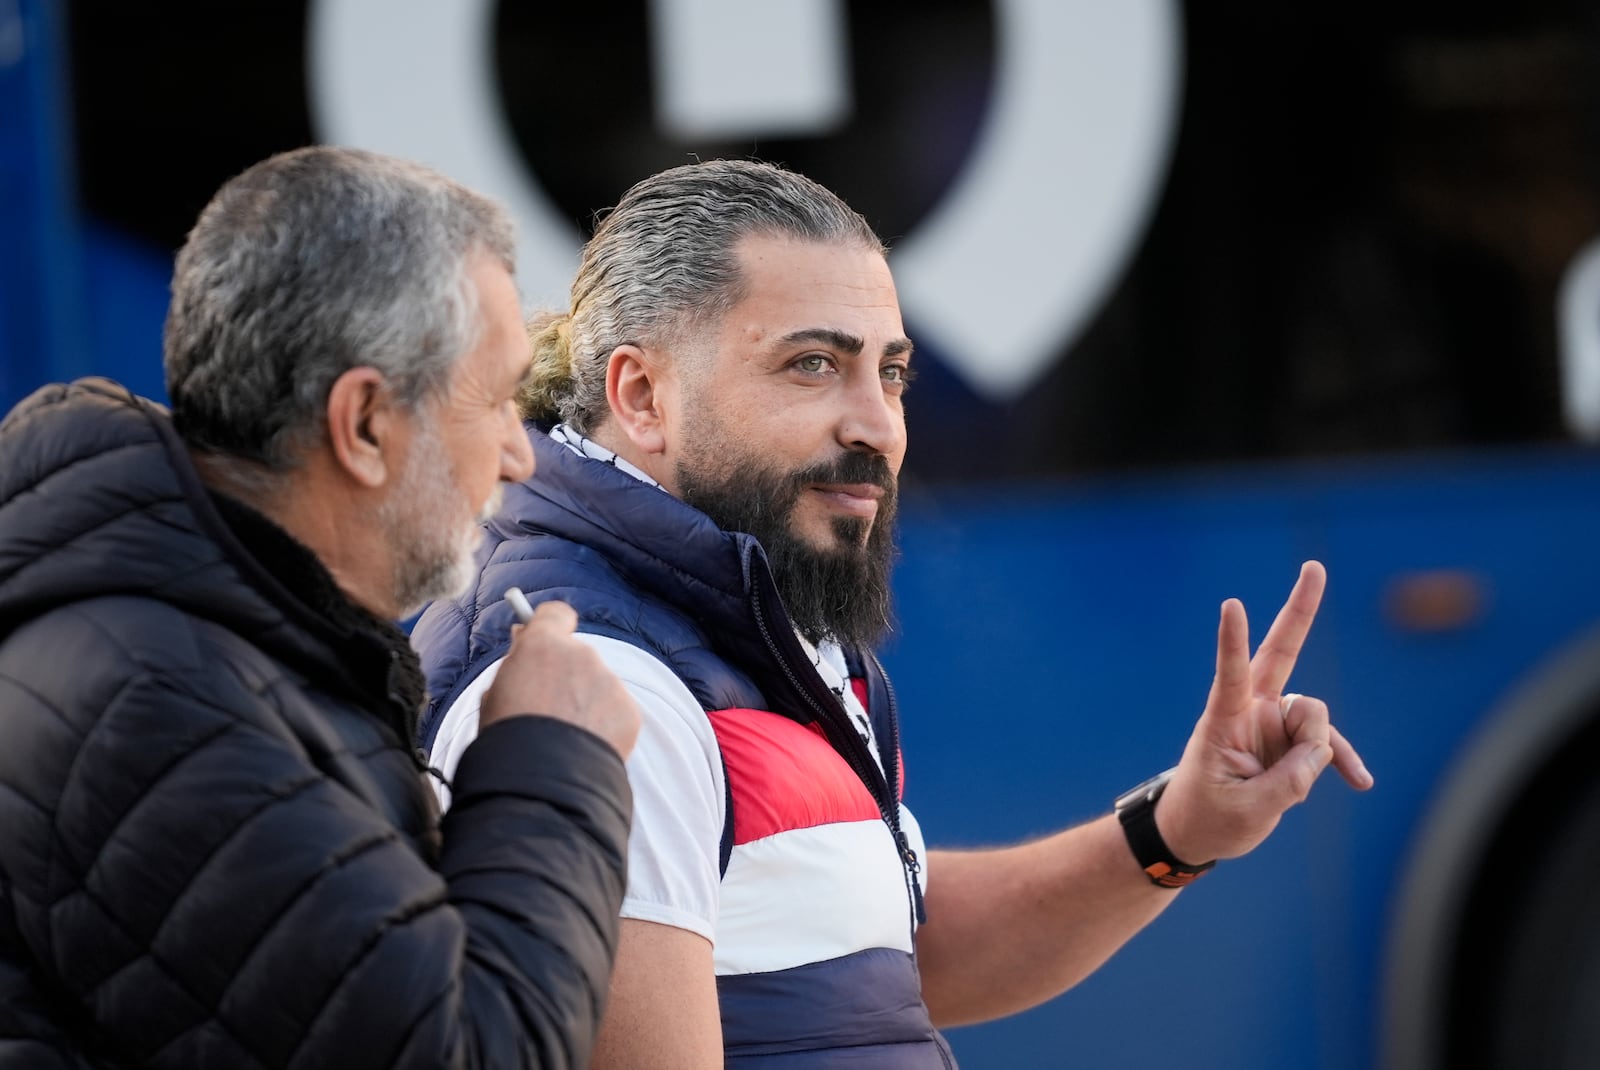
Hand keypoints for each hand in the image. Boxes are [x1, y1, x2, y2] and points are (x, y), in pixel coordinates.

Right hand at [480, 600, 641, 757]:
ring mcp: (609, 682)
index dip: (550, 626)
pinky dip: (603, 726)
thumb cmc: (507, 740)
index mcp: (543, 645)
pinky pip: (614, 711)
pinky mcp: (630, 711)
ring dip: (585, 703)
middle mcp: (582, 655)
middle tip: (547, 708)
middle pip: (577, 655)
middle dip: (566, 675)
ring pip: (597, 685)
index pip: (556, 613)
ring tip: (563, 737)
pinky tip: (583, 747)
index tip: (543, 641)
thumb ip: (515, 664)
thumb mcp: (495, 693)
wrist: (539, 784)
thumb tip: (524, 640)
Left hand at [1156, 561, 1372, 864]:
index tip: (1231, 604)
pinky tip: (1360, 781)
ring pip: (1314, 720)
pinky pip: (1325, 744)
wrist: (1197, 832)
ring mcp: (1271, 722)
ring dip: (1316, 754)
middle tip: (1315, 567)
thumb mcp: (1249, 811)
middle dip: (1300, 611)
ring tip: (1288, 790)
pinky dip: (1341, 761)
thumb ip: (1291, 780)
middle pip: (1280, 653)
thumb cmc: (1208, 818)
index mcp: (1222, 721)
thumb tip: (1323, 749)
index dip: (1231, 641)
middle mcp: (1249, 710)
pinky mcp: (1288, 741)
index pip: (1229, 674)